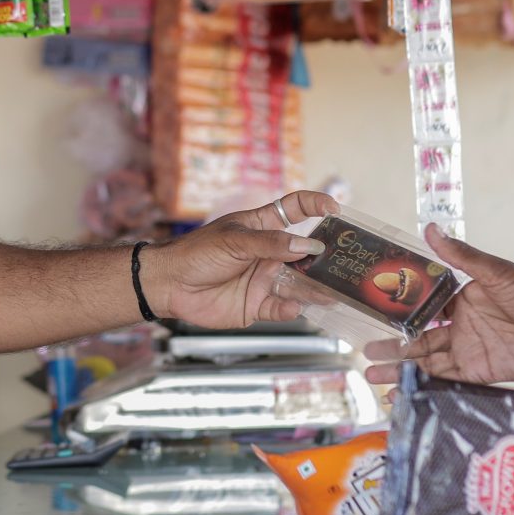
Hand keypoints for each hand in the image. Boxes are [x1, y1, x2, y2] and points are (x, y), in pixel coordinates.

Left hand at [142, 191, 338, 328]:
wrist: (169, 284)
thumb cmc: (197, 253)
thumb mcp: (236, 241)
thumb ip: (271, 243)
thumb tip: (307, 246)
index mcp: (263, 227)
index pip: (296, 210)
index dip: (316, 205)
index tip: (336, 209)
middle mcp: (269, 253)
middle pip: (305, 254)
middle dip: (324, 258)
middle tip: (343, 263)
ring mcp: (265, 279)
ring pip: (298, 285)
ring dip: (314, 288)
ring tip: (330, 292)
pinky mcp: (257, 304)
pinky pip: (281, 308)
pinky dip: (290, 309)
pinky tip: (295, 307)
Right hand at [362, 226, 513, 384]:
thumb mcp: (496, 272)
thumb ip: (462, 256)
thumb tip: (431, 229)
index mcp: (461, 298)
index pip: (423, 303)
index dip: (398, 308)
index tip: (373, 309)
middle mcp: (459, 325)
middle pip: (417, 336)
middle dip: (391, 344)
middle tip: (364, 350)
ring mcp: (466, 350)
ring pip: (423, 360)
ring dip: (398, 367)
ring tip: (370, 373)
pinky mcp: (476, 373)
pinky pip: (442, 381)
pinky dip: (420, 387)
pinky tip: (399, 393)